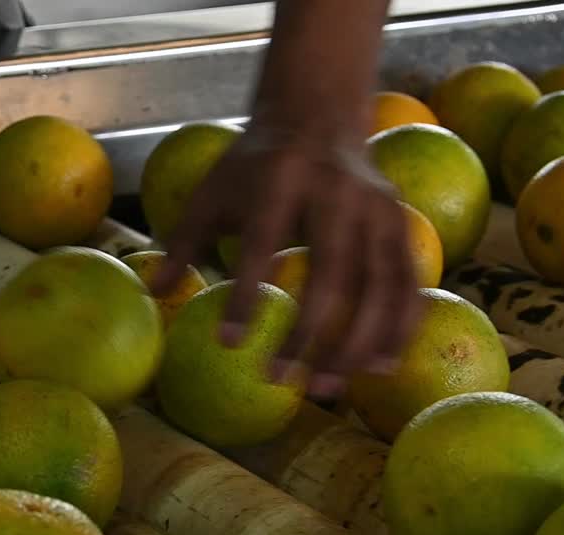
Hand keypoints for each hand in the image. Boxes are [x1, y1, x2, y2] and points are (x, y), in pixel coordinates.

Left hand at [152, 124, 421, 397]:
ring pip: (378, 285)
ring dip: (356, 344)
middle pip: (332, 272)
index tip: (230, 343)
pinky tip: (378, 368)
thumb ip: (183, 242)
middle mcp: (338, 191)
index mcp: (282, 178)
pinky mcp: (402, 223)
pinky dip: (397, 328)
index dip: (248, 295)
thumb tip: (155, 292)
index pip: (264, 243)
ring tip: (327, 390)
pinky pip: (408, 284)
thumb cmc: (254, 166)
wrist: (318, 115)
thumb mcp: (211, 192)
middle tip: (284, 382)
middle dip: (309, 333)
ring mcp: (378, 207)